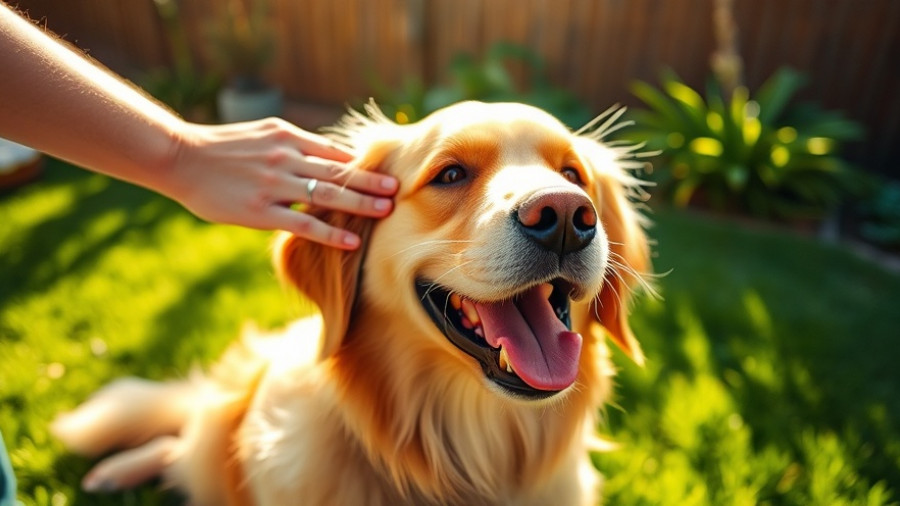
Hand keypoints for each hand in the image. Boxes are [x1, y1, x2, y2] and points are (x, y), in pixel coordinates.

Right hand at [165, 118, 397, 249]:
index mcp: (287, 138)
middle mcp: (286, 159)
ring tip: (386, 211)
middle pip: (339, 173)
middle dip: (371, 182)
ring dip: (361, 204)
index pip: (334, 153)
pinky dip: (330, 233)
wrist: (180, 157)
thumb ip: (294, 143)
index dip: (362, 165)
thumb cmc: (221, 148)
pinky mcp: (261, 211)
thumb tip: (326, 155)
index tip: (385, 172)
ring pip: (328, 196)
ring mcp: (275, 185)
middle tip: (398, 190)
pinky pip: (304, 223)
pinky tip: (351, 242)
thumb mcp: (262, 134)